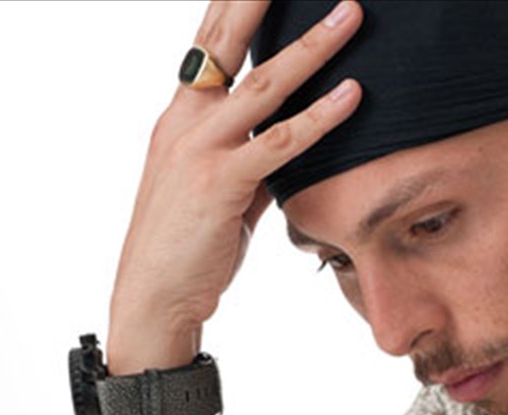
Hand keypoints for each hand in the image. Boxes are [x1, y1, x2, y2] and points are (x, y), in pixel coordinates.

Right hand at [108, 1, 362, 367]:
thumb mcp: (221, 187)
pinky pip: (279, 142)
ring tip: (351, 14)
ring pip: (264, 84)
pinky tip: (352, 94)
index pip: (212, 42)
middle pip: (228, 41)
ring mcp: (200, 148)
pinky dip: (319, 117)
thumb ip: (252, 158)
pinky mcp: (220, 182)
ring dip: (313, 47)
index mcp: (182, 115)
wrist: (155, 293)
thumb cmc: (188, 241)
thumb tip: (291, 142)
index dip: (237, 4)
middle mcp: (186, 120)